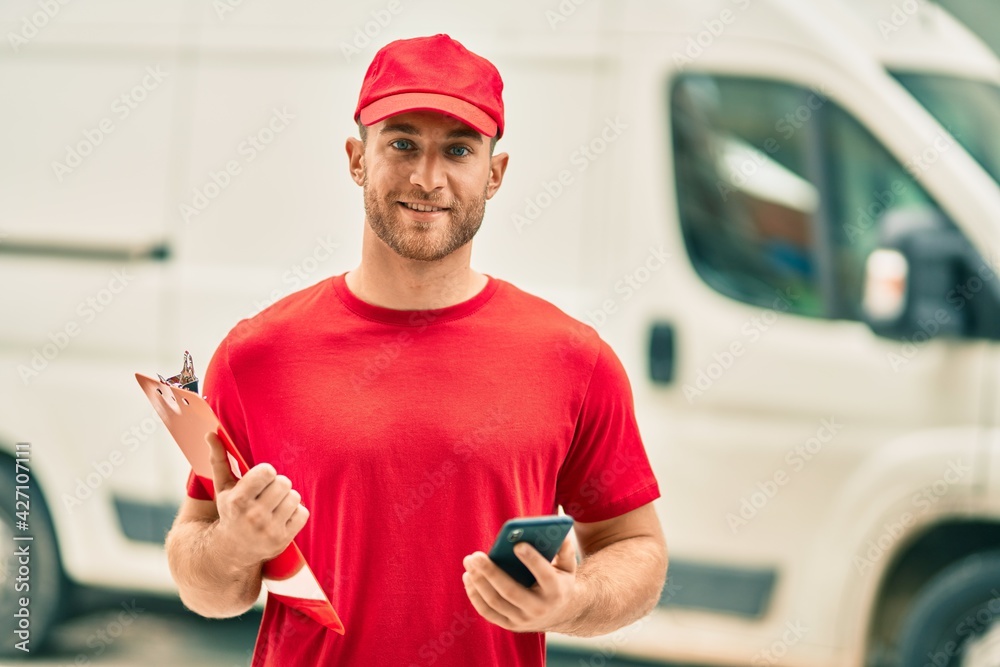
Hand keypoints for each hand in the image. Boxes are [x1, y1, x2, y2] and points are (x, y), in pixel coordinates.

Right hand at [207, 432, 308, 570]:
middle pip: (284, 483)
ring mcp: (269, 530)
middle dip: (277, 485)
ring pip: (295, 497)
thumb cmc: (230, 512)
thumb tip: (211, 432)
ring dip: (287, 499)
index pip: (267, 471)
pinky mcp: (284, 540)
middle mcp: (253, 517)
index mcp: (238, 501)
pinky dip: (296, 513)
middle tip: (268, 494)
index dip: (266, 473)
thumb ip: (219, 459)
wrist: (232, 550)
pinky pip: (303, 513)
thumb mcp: (222, 487)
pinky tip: (281, 518)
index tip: (260, 480)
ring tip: (274, 506)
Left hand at [462, 535, 578, 632]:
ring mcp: (523, 620)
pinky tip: (468, 577)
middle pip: (511, 592)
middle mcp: (539, 609)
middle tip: (476, 555)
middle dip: (491, 572)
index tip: (517, 544)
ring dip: (478, 582)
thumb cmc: (559, 580)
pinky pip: (487, 612)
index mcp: (556, 590)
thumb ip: (564, 548)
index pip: (545, 575)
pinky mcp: (510, 625)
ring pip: (495, 602)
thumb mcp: (568, 565)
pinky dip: (475, 595)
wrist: (560, 614)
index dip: (532, 560)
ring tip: (469, 562)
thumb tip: (559, 528)